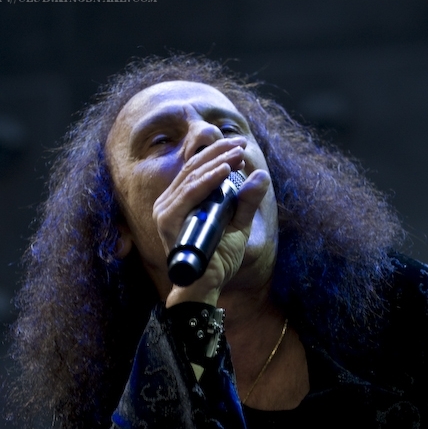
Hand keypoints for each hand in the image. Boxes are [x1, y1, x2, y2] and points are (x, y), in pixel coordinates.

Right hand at [154, 138, 269, 305]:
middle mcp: (168, 203)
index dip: (218, 153)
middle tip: (242, 142)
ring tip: (238, 153)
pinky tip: (225, 170)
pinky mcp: (167, 220)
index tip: (241, 144)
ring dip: (217, 161)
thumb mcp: (238, 225)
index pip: (196, 169)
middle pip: (193, 167)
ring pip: (192, 177)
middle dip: (219, 151)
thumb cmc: (219, 259)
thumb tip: (262, 174)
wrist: (206, 285)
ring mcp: (165, 211)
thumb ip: (247, 201)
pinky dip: (208, 180)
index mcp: (180, 201)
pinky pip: (189, 194)